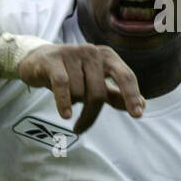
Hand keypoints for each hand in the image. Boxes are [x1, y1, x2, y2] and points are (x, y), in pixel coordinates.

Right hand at [17, 43, 143, 132]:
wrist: (37, 60)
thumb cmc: (71, 73)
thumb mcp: (94, 83)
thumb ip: (116, 94)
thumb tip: (143, 105)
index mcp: (107, 56)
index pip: (125, 76)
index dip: (131, 95)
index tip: (137, 114)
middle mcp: (92, 52)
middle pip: (99, 92)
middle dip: (90, 114)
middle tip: (80, 128)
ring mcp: (72, 53)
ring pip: (79, 92)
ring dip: (72, 102)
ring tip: (65, 98)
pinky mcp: (53, 60)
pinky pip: (63, 85)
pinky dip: (64, 102)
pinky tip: (65, 115)